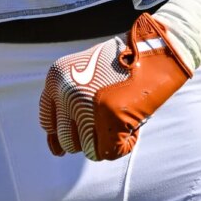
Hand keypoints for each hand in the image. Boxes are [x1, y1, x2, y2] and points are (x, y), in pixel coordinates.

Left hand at [40, 14, 192, 160]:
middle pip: (67, 141)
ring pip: (87, 149)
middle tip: (107, 123)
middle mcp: (65, 92)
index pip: (48, 122)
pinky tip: (131, 128)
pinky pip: (108, 152)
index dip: (62, 133)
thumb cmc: (121, 65)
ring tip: (120, 121)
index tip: (72, 138)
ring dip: (105, 142)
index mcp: (55, 78)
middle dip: (88, 138)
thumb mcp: (84, 75)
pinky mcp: (109, 116)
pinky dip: (122, 146)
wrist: (153, 48)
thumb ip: (66, 106)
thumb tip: (55, 150)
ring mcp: (86, 105)